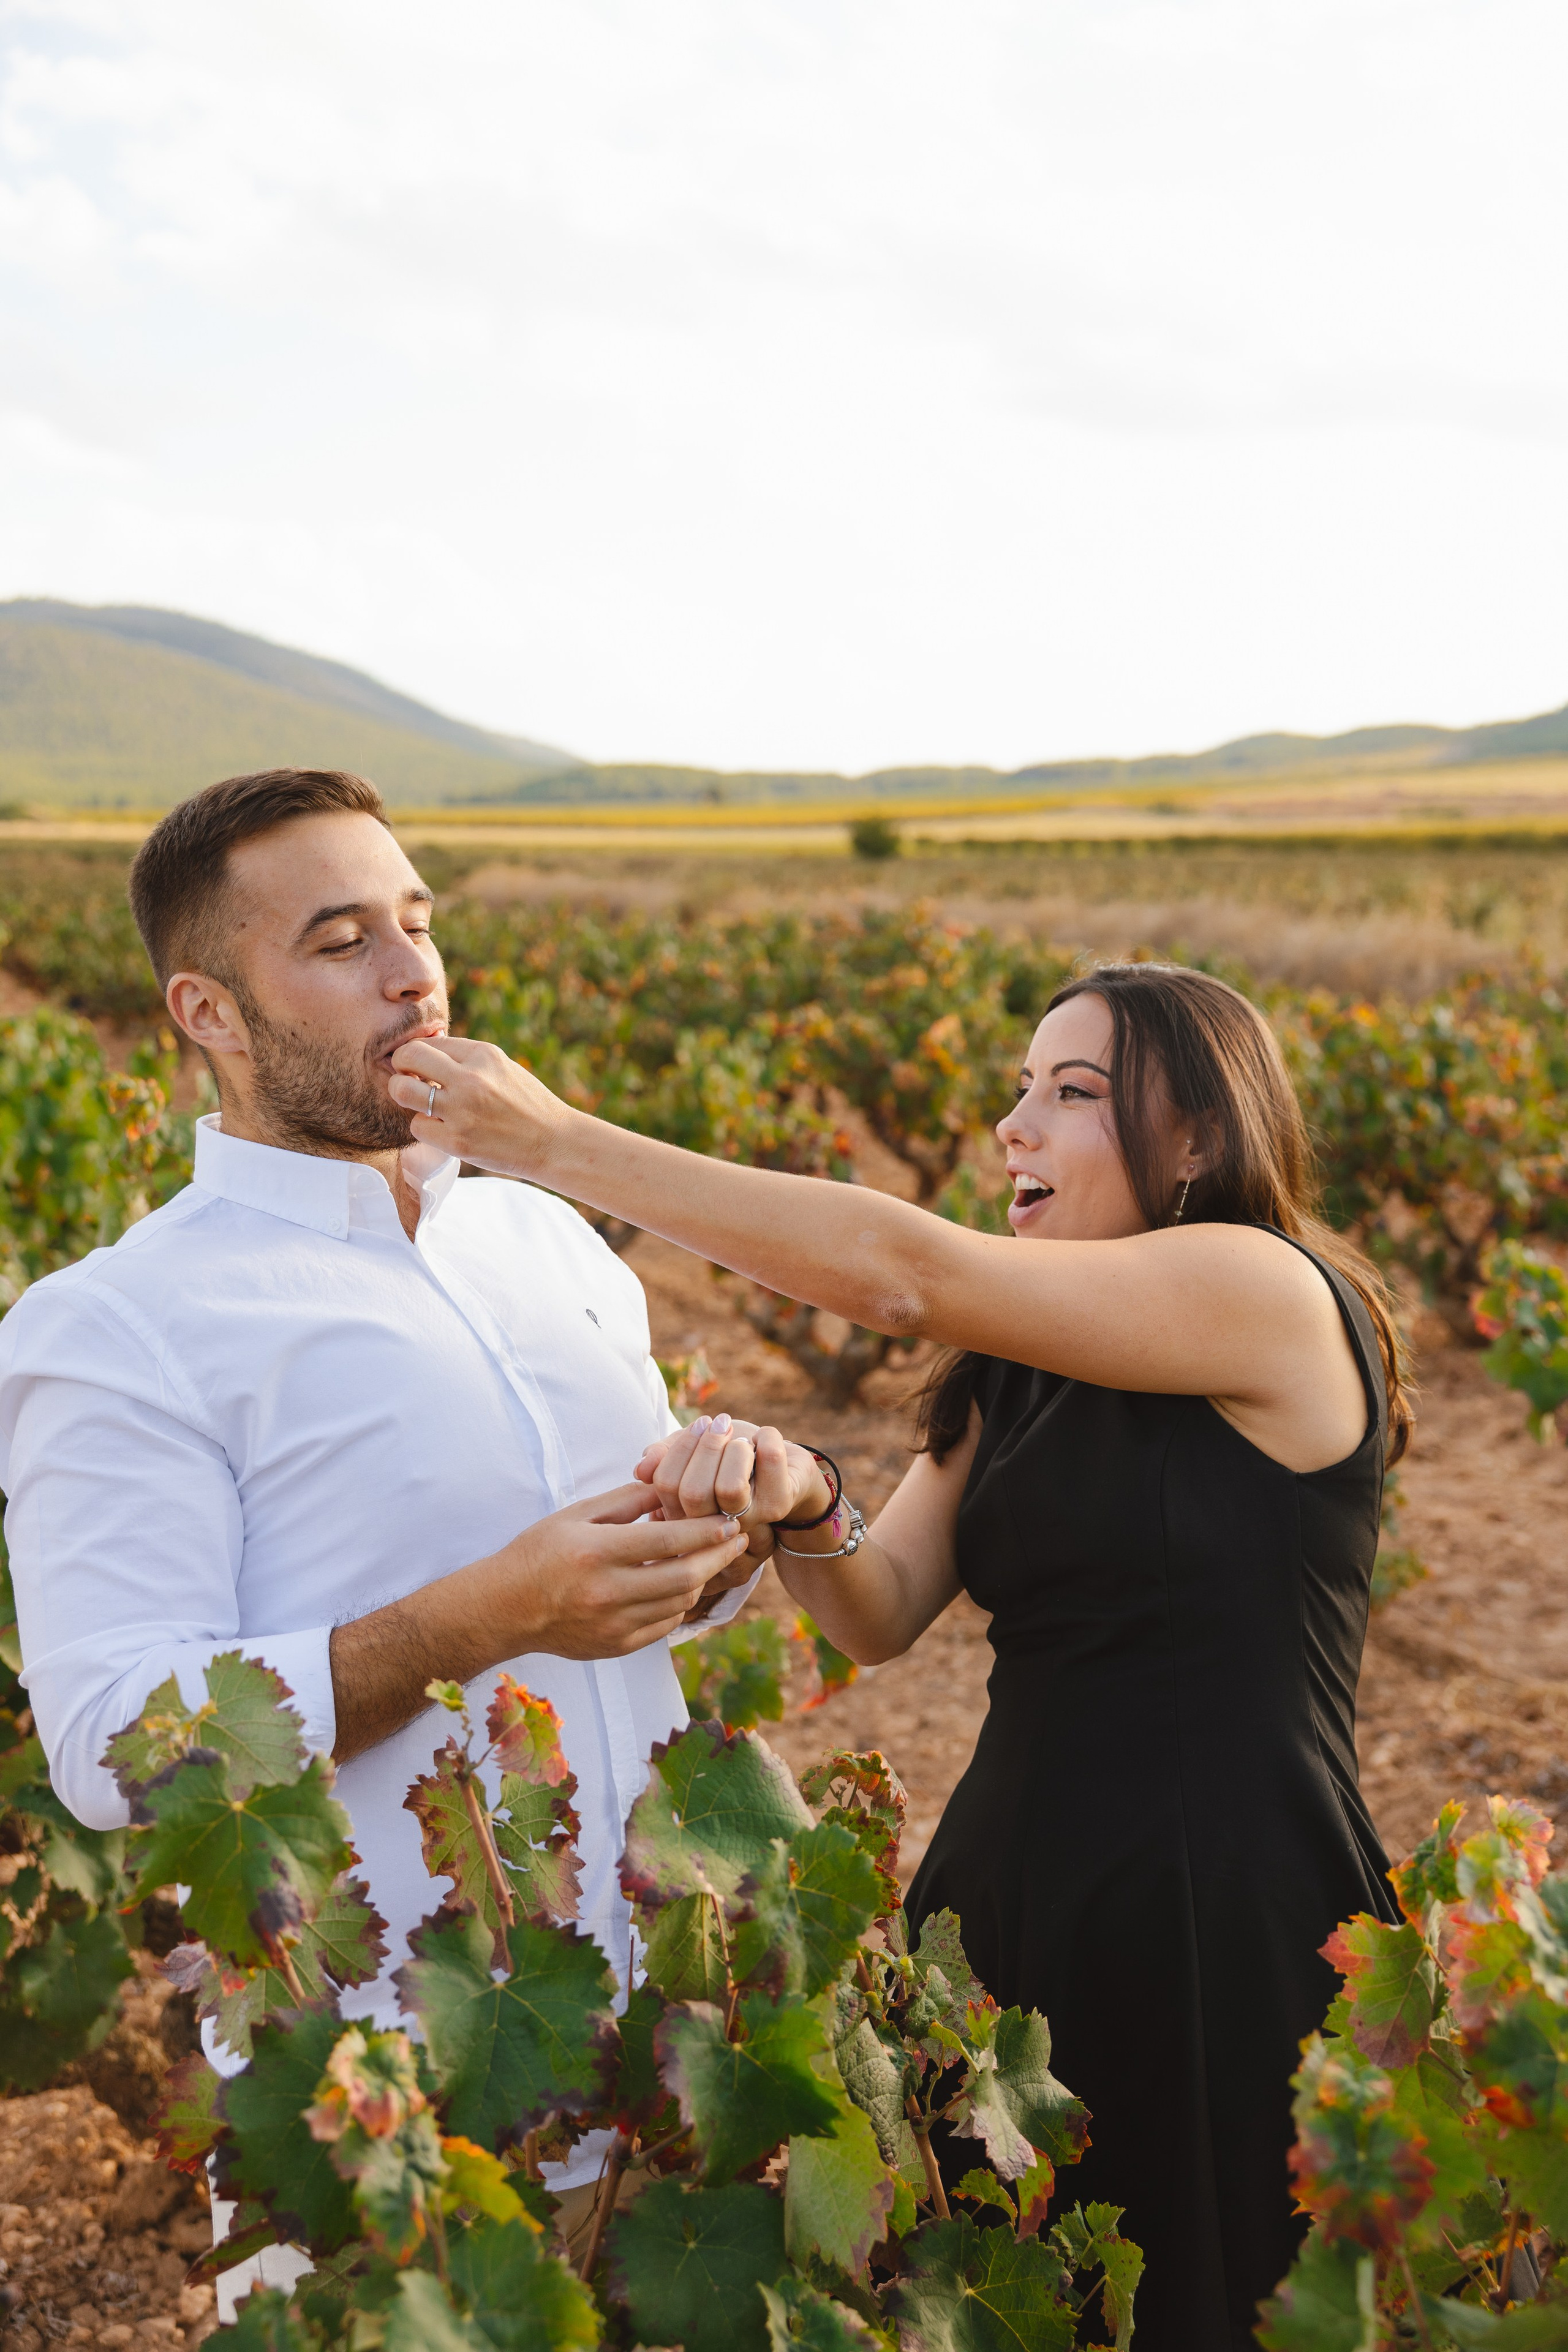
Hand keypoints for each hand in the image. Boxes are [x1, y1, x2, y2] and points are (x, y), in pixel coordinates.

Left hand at [388, 1034, 571, 1178]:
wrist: (553, 1142)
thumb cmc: (526, 1103)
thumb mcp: (502, 1067)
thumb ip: (466, 1058)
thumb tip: (425, 1053)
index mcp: (483, 1054)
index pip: (428, 1042)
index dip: (418, 1055)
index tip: (422, 1068)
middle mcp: (471, 1078)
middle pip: (407, 1056)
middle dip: (401, 1066)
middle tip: (409, 1080)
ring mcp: (463, 1110)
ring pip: (402, 1091)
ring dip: (404, 1095)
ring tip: (420, 1103)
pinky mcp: (458, 1141)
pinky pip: (417, 1127)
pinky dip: (425, 1128)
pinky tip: (442, 1129)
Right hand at [475, 1482, 752, 1658]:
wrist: (504, 1608)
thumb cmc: (539, 1552)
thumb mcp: (576, 1514)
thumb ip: (626, 1500)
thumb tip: (670, 1488)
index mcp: (596, 1552)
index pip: (668, 1539)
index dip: (706, 1530)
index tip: (728, 1520)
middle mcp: (607, 1592)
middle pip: (685, 1576)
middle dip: (719, 1556)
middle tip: (738, 1540)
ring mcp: (612, 1625)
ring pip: (680, 1602)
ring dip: (703, 1579)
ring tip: (713, 1559)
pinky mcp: (615, 1647)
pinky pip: (665, 1626)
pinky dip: (680, 1603)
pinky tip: (683, 1585)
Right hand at [635, 1415, 830, 1573]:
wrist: (783, 1465)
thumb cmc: (730, 1456)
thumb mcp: (693, 1451)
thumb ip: (665, 1456)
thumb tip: (640, 1469)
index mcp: (684, 1514)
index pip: (664, 1485)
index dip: (678, 1449)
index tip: (699, 1424)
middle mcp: (711, 1527)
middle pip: (693, 1492)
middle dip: (708, 1446)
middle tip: (721, 1424)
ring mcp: (747, 1521)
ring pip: (731, 1488)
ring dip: (737, 1449)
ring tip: (744, 1441)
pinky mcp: (778, 1506)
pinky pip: (768, 1462)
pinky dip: (767, 1437)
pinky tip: (766, 1438)